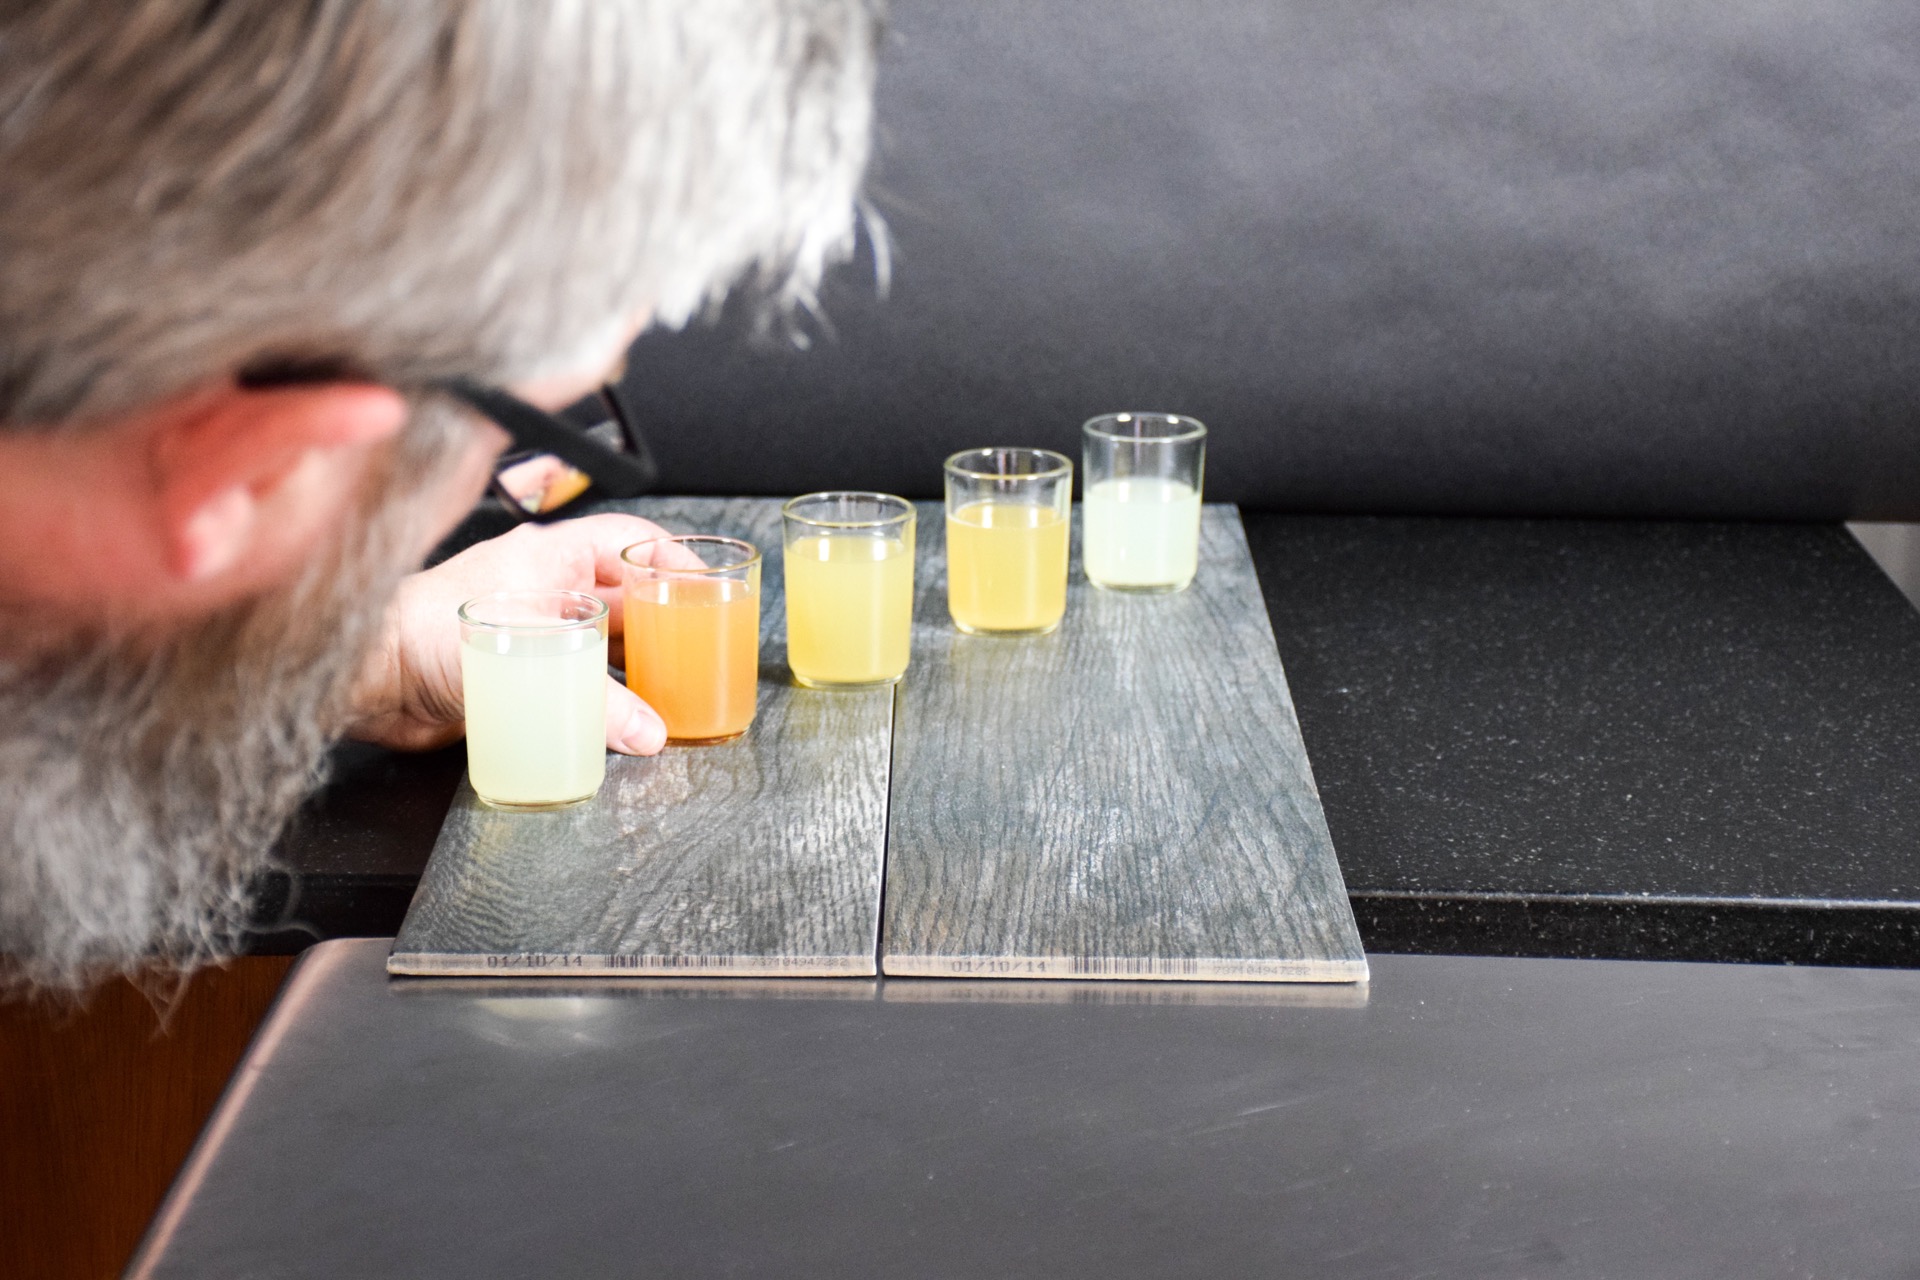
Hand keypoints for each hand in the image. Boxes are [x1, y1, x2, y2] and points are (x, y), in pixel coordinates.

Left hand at [347, 514, 678, 753]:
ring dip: (631, 665)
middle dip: (662, 623)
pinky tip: (617, 719)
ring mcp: (530, 627)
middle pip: (623, 596)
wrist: (366, 677)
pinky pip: (572, 677)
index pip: (630, 541)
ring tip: (667, 693)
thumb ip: (599, 700)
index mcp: (549, 555)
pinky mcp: (516, 668)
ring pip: (600, 640)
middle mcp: (543, 587)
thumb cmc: (421, 633)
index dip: (675, 561)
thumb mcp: (533, 656)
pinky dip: (597, 695)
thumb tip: (649, 731)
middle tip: (695, 651)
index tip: (708, 591)